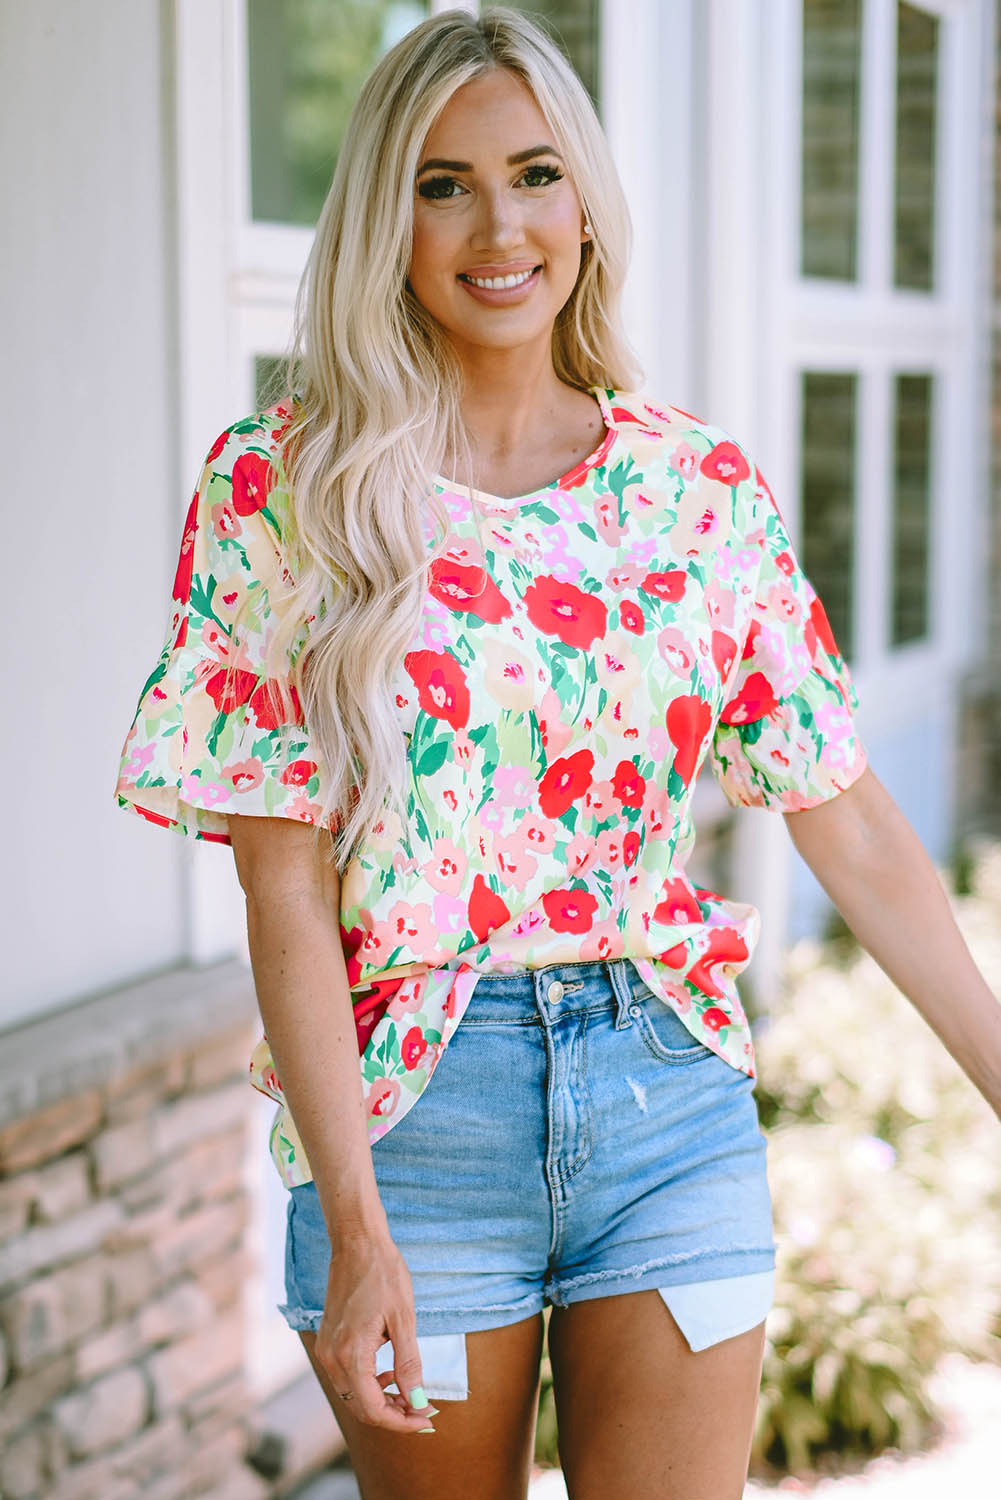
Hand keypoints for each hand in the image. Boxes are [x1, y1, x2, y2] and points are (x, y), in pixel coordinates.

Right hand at [313, 1234, 438, 1432]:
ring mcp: (326, 1350)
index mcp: (351, 1354)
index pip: (373, 1409)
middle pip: (360, 1407)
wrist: (357, 1243)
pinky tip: (389, 1374)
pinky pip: (346, 1377)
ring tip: (410, 1395)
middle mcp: (331, 1358)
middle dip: (393, 1415)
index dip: (401, 1421)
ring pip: (352, 1395)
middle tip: (423, 1410)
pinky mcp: (327, 1342)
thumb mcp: (404, 1319)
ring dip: (381, 1401)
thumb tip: (417, 1400)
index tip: (426, 1419)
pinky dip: (368, 1384)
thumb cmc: (384, 1274)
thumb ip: (409, 1364)